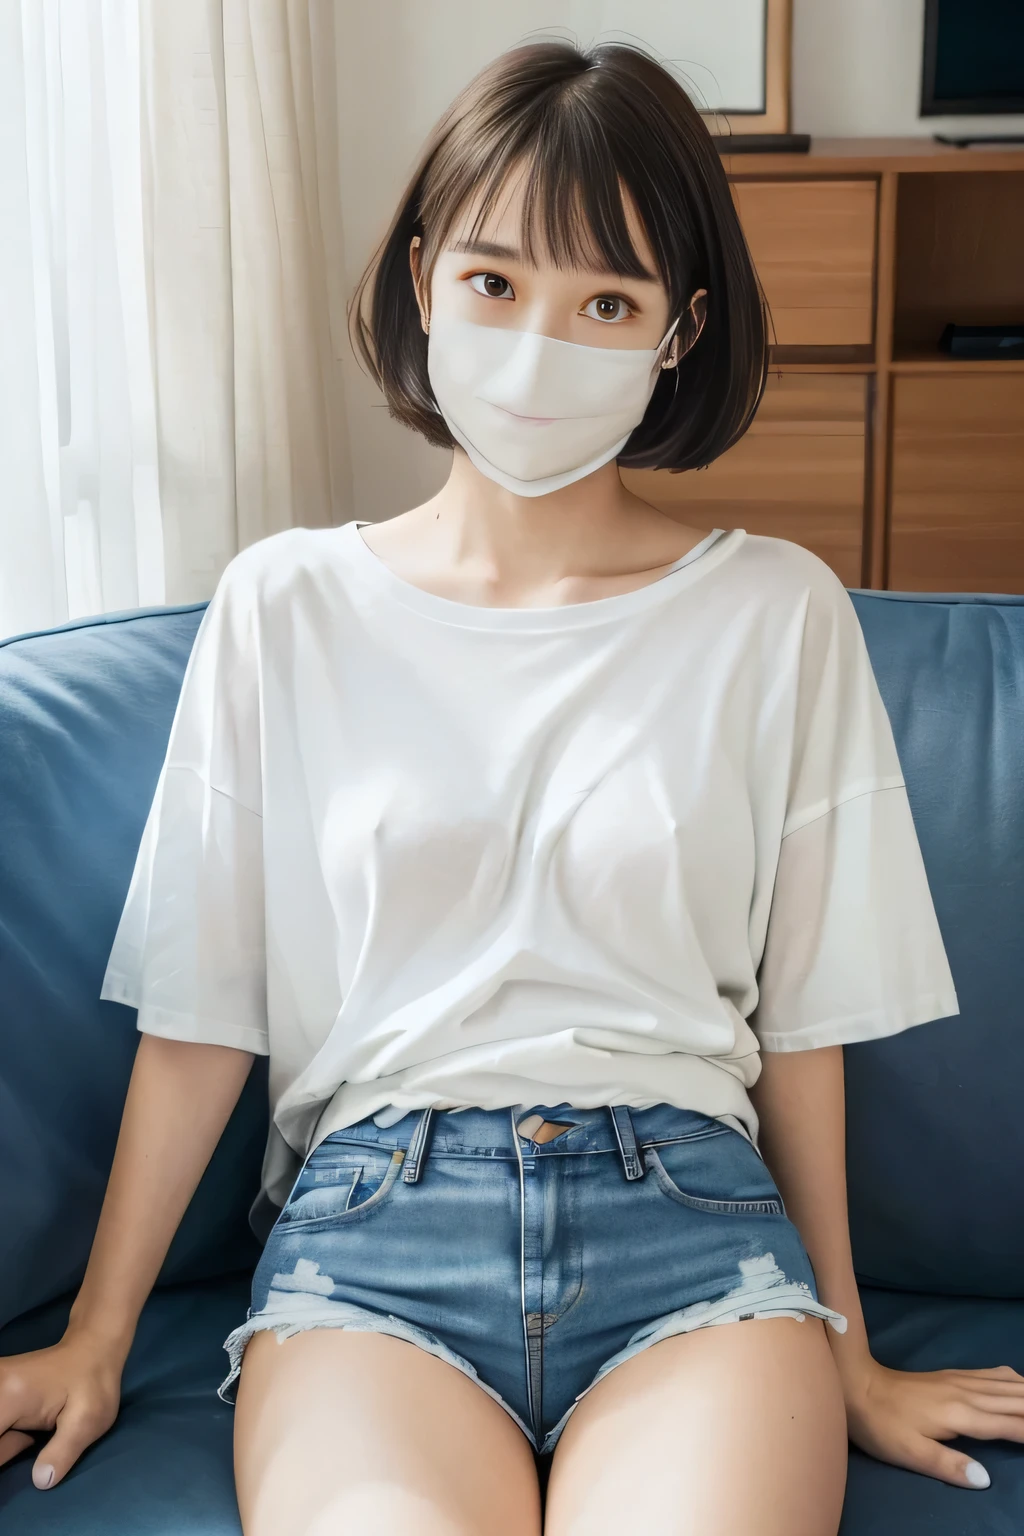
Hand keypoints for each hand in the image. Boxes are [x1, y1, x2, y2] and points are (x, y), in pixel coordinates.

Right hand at [0, 1331, 123, 1489]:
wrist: (92, 1348)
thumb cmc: (93, 1383)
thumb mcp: (88, 1420)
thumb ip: (62, 1452)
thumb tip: (40, 1482)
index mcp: (7, 1395)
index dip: (5, 1454)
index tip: (25, 1449)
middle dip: (5, 1449)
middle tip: (29, 1440)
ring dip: (5, 1443)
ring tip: (31, 1432)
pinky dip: (5, 1434)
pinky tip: (25, 1428)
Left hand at [843, 1358, 1023, 1488]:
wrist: (856, 1384)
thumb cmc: (882, 1425)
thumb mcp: (911, 1453)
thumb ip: (949, 1466)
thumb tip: (986, 1480)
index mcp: (961, 1414)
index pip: (1011, 1424)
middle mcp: (967, 1393)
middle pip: (1016, 1399)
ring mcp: (960, 1380)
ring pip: (1008, 1383)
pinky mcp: (952, 1375)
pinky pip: (993, 1374)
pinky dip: (1014, 1380)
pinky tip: (1019, 1384)